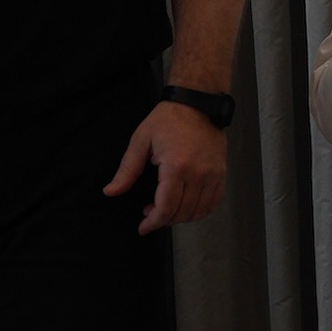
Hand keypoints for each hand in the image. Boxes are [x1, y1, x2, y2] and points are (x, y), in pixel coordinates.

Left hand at [105, 99, 229, 234]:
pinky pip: (213, 202)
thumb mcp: (141, 141)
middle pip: (182, 213)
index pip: (166, 208)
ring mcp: (213, 175)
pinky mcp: (221, 173)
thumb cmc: (168, 119)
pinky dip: (200, 211)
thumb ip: (127, 170)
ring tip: (167, 209)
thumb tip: (111, 191)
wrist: (197, 103)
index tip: (143, 227)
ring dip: (181, 217)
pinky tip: (187, 207)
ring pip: (198, 211)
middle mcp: (198, 174)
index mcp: (176, 167)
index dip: (153, 222)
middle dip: (164, 220)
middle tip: (150, 213)